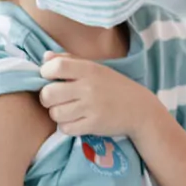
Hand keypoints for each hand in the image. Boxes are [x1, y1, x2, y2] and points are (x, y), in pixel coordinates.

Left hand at [38, 52, 167, 140]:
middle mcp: (89, 87)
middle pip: (48, 94)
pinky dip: (67, 126)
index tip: (51, 78)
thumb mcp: (96, 68)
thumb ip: (70, 60)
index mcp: (89, 69)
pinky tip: (77, 121)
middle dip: (48, 98)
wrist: (140, 109)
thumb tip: (45, 57)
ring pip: (55, 113)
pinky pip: (66, 128)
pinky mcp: (93, 124)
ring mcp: (91, 107)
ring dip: (58, 114)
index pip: (55, 67)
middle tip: (57, 99)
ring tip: (69, 111)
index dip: (45, 72)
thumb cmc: (115, 86)